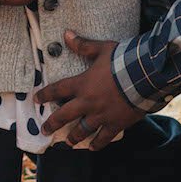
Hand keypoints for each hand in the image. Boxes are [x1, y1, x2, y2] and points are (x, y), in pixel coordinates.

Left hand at [35, 32, 143, 149]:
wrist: (144, 76)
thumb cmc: (123, 61)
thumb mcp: (102, 49)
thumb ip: (83, 45)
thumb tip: (66, 34)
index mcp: (82, 84)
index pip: (57, 90)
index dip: (45, 95)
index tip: (36, 100)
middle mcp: (88, 102)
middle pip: (64, 115)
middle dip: (52, 123)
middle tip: (44, 130)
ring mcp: (101, 115)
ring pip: (82, 130)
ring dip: (74, 137)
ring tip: (68, 143)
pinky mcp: (115, 124)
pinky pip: (104, 137)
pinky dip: (98, 144)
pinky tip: (93, 147)